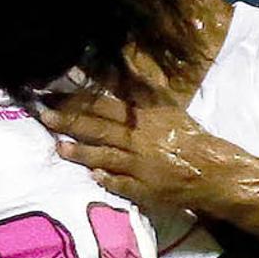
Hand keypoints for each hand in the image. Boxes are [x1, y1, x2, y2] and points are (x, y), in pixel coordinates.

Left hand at [37, 94, 231, 212]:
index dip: (79, 99)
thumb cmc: (188, 137)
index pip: (106, 104)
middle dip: (70, 121)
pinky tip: (91, 176)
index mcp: (145, 116)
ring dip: (81, 152)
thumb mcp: (167, 108)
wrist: (213, 169)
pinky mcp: (146, 189)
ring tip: (59, 148)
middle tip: (45, 116)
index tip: (55, 94)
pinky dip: (107, 180)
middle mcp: (140, 138)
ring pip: (106, 156)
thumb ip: (142, 92)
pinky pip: (123, 184)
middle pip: (100, 127)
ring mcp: (141, 165)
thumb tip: (121, 68)